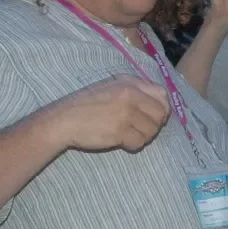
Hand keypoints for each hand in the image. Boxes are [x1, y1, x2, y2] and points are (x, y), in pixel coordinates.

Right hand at [49, 75, 170, 153]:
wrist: (64, 119)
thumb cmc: (86, 104)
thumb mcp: (111, 86)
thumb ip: (134, 89)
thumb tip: (158, 101)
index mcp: (130, 83)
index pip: (162, 94)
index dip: (163, 108)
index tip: (155, 116)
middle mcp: (131, 96)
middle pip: (161, 114)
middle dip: (155, 125)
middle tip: (142, 129)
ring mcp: (126, 114)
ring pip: (152, 130)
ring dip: (143, 136)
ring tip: (130, 135)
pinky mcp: (120, 131)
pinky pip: (140, 142)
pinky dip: (133, 145)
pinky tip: (123, 142)